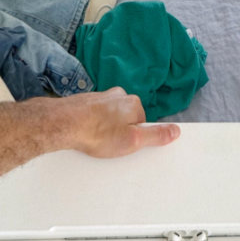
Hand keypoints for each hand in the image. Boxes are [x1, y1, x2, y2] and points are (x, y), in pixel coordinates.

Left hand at [60, 87, 180, 157]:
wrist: (63, 124)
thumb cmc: (97, 132)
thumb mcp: (133, 140)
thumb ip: (156, 135)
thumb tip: (175, 131)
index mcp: (133, 103)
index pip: (144, 122)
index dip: (137, 137)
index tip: (128, 145)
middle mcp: (118, 95)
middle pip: (128, 118)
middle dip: (122, 132)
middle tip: (112, 145)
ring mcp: (101, 97)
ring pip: (111, 118)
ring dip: (107, 130)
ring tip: (98, 140)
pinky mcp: (87, 102)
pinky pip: (97, 117)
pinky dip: (95, 126)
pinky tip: (89, 135)